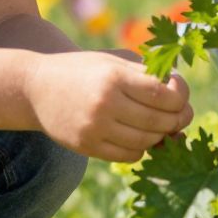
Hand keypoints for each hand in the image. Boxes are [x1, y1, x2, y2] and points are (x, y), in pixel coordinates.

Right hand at [26, 51, 192, 161]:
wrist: (36, 88)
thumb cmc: (82, 70)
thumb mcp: (112, 62)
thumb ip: (145, 73)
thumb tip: (180, 94)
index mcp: (114, 77)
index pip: (163, 94)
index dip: (181, 96)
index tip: (180, 92)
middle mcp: (105, 104)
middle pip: (158, 120)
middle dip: (178, 119)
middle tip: (181, 114)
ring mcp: (95, 129)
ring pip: (147, 141)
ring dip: (161, 135)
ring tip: (160, 125)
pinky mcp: (87, 147)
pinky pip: (129, 155)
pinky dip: (142, 148)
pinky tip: (140, 136)